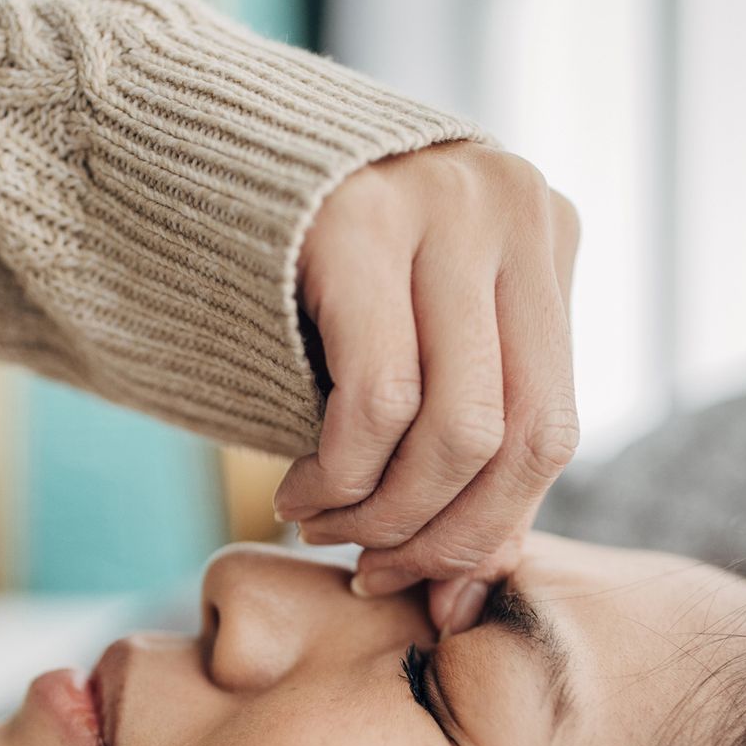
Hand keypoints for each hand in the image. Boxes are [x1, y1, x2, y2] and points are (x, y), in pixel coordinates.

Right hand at [274, 141, 579, 636]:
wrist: (193, 153)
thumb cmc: (309, 272)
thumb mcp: (414, 344)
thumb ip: (460, 446)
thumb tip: (472, 592)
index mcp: (544, 236)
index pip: (552, 426)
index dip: (492, 530)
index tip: (434, 589)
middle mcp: (512, 210)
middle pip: (516, 435)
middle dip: (440, 536)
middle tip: (373, 572)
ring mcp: (443, 206)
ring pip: (455, 428)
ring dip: (383, 513)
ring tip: (322, 528)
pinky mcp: (357, 222)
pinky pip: (378, 398)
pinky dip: (341, 475)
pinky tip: (297, 492)